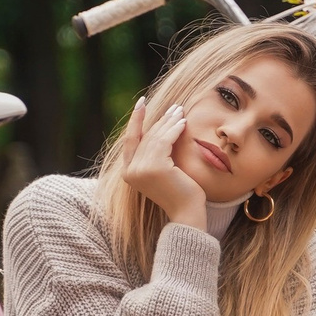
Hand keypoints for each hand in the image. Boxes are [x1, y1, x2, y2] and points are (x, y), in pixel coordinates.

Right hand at [119, 97, 208, 228]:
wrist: (187, 212)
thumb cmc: (179, 192)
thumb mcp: (161, 170)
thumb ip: (154, 153)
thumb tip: (158, 126)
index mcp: (128, 173)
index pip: (130, 140)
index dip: (135, 120)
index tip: (141, 102)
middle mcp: (130, 171)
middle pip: (145, 136)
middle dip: (160, 120)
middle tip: (174, 107)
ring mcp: (140, 169)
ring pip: (155, 137)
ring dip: (169, 122)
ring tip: (180, 111)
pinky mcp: (154, 167)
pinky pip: (165, 141)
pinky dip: (174, 129)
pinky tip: (183, 122)